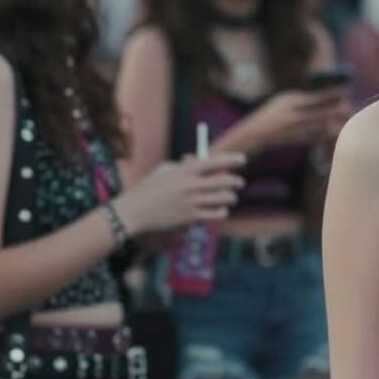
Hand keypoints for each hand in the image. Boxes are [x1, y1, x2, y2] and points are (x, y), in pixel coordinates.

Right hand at [113, 154, 244, 235]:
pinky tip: (221, 210)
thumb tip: (202, 159)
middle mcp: (190, 186)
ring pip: (224, 199)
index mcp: (184, 171)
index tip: (242, 160)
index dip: (231, 160)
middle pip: (224, 181)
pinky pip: (217, 214)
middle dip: (236, 181)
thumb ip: (184, 164)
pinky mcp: (192, 218)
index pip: (214, 162)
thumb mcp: (164, 170)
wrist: (135, 212)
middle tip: (239, 182)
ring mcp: (192, 203)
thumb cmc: (149, 189)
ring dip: (230, 198)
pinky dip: (222, 211)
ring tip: (230, 197)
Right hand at [236, 89, 353, 153]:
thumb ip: (303, 97)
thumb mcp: (284, 100)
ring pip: (324, 126)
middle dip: (340, 109)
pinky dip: (328, 133)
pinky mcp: (300, 140)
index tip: (347, 91)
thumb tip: (325, 95)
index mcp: (292, 101)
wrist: (257, 133)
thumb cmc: (273, 113)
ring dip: (337, 122)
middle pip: (325, 112)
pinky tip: (337, 131)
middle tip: (350, 106)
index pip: (318, 97)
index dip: (334, 94)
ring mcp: (298, 129)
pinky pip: (319, 137)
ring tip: (347, 118)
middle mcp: (296, 114)